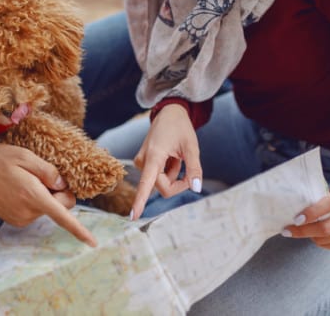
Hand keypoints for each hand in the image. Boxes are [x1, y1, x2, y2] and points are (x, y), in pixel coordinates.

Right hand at [0, 143, 96, 246]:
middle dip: (59, 192)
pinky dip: (35, 199)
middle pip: (61, 206)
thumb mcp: (24, 155)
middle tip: (42, 174)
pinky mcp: (15, 220)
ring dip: (45, 194)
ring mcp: (21, 219)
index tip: (93, 243)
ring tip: (24, 179)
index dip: (79, 230)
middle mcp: (28, 212)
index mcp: (33, 196)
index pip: (62, 216)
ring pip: (48, 207)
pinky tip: (19, 187)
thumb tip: (63, 185)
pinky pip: (36, 210)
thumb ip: (47, 170)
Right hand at [130, 104, 201, 219]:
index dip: (140, 201)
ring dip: (173, 175)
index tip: (133, 216)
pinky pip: (158, 177)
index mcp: (154, 156)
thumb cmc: (180, 128)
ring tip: (176, 156)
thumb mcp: (192, 147)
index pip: (146, 183)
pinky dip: (168, 171)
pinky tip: (170, 157)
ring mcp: (141, 162)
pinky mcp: (142, 163)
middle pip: (162, 187)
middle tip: (187, 166)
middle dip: (178, 183)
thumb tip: (196, 189)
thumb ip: (194, 169)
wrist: (168, 113)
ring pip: (160, 183)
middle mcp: (143, 161)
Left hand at [282, 189, 329, 251]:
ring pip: (327, 239)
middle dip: (305, 230)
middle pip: (328, 227)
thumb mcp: (326, 194)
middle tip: (288, 230)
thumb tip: (290, 207)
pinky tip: (315, 236)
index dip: (313, 212)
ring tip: (301, 230)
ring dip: (310, 236)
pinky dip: (319, 242)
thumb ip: (314, 199)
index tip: (296, 218)